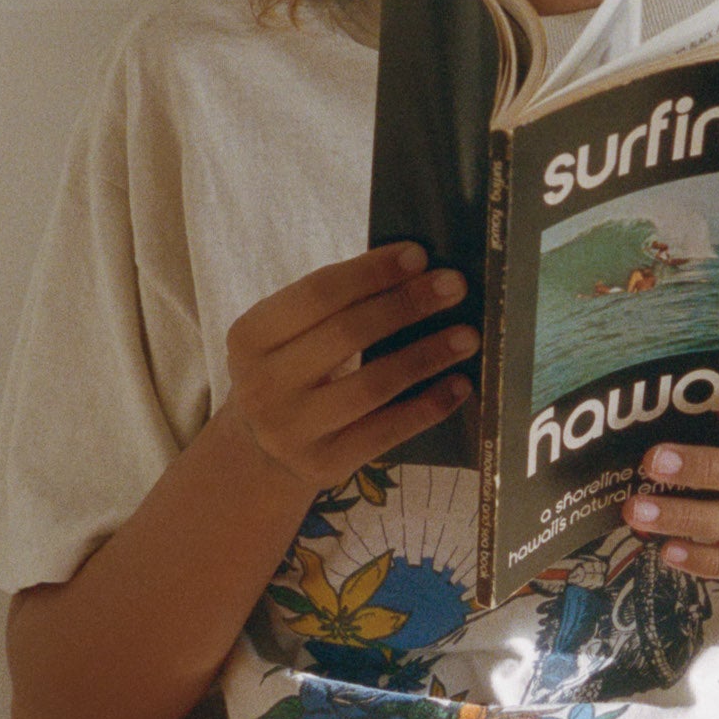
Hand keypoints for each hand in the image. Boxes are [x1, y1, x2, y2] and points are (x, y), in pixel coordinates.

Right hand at [222, 243, 476, 492]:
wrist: (262, 454)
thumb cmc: (292, 374)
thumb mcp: (289, 338)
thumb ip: (335, 307)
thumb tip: (417, 273)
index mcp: (250, 336)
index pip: (318, 294)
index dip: (371, 272)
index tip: (419, 254)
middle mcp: (263, 384)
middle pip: (347, 334)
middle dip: (407, 304)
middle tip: (455, 286)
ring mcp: (292, 430)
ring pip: (373, 384)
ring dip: (427, 355)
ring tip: (467, 335)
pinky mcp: (324, 464)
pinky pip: (388, 431)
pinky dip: (429, 405)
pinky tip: (459, 385)